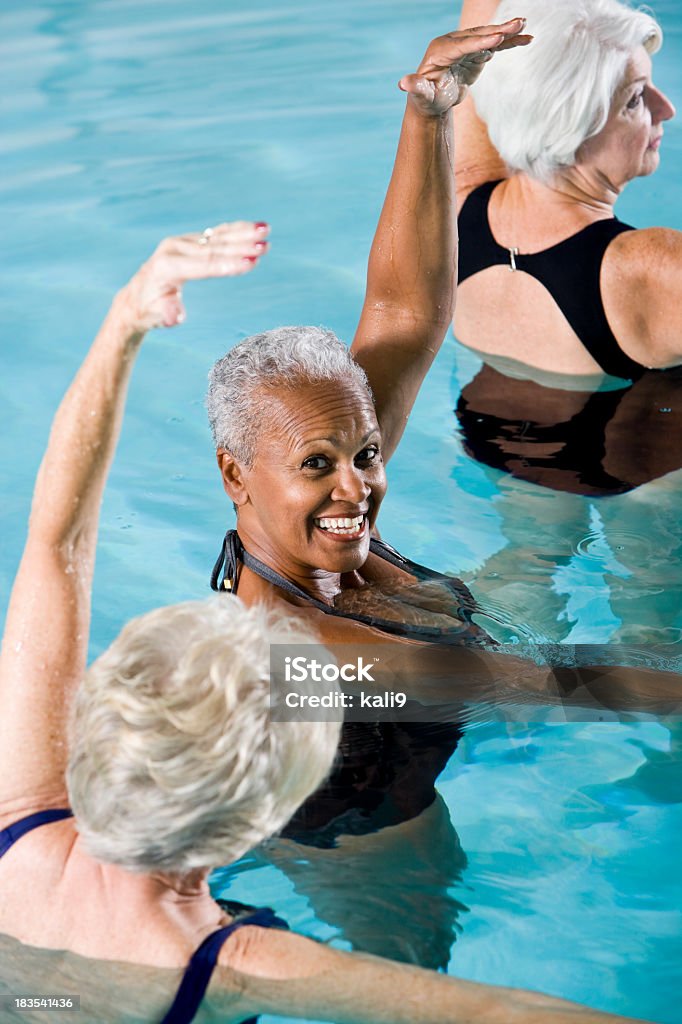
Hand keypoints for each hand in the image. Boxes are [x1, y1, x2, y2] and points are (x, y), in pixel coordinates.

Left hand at [118, 220, 269, 331]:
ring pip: (217, 237)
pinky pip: (216, 235)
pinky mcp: (190, 242)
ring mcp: (182, 243)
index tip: (251, 262)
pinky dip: (236, 230)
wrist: (136, 298)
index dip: (228, 264)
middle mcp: (174, 249)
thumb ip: (168, 314)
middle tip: (265, 245)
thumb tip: (177, 317)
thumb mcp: (156, 316)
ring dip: (243, 233)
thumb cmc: (149, 310)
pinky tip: (255, 227)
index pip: (204, 265)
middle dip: (241, 247)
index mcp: (167, 266)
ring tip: (265, 229)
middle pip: (214, 248)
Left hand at [399, 18, 531, 115]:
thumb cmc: (426, 99)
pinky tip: (527, 38)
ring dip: (507, 32)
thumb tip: (403, 82)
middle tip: (518, 23)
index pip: (463, 45)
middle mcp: (453, 43)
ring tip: (525, 25)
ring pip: (488, 37)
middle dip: (498, 31)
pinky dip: (510, 42)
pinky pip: (495, 46)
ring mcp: (466, 46)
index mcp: (440, 51)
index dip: (480, 42)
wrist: (432, 100)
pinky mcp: (476, 53)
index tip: (497, 39)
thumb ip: (415, 88)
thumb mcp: (420, 96)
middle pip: (478, 36)